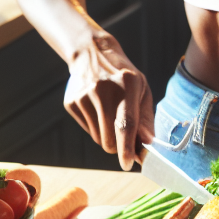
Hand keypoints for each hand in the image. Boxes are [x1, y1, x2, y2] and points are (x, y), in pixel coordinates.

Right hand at [64, 34, 154, 170]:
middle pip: (109, 138)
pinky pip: (87, 130)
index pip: (126, 123)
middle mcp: (103, 90)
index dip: (127, 146)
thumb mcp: (142, 89)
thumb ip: (146, 118)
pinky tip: (98, 109)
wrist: (93, 54)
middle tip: (125, 139)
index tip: (128, 164)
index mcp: (127, 85)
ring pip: (98, 138)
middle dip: (119, 146)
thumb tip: (147, 145)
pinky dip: (96, 127)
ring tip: (111, 114)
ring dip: (108, 136)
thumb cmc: (124, 77)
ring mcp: (84, 96)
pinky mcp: (71, 103)